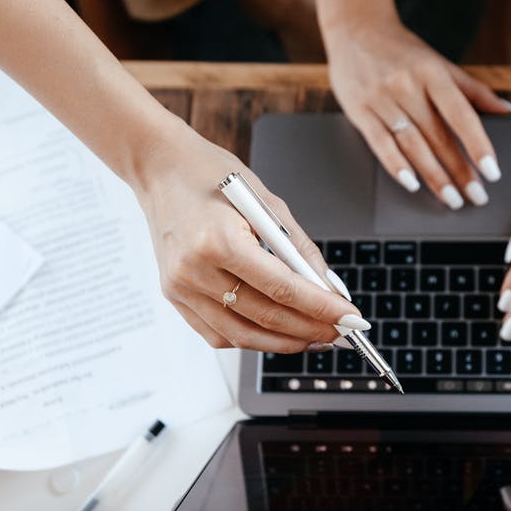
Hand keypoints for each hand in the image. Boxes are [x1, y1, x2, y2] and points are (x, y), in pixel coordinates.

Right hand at [133, 123, 366, 352]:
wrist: (160, 169)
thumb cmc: (211, 176)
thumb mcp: (266, 202)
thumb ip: (299, 249)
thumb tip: (328, 288)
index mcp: (218, 241)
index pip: (282, 289)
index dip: (321, 309)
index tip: (350, 318)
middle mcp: (194, 270)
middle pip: (264, 317)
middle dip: (310, 330)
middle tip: (341, 332)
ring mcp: (180, 288)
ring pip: (241, 335)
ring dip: (284, 342)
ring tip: (315, 338)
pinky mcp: (174, 297)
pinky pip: (217, 334)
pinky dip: (251, 339)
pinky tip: (277, 333)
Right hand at [324, 20, 510, 208]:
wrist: (356, 29)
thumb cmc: (404, 52)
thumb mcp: (441, 65)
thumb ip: (475, 92)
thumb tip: (510, 113)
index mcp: (432, 73)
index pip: (461, 115)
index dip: (478, 145)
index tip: (492, 172)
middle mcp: (407, 86)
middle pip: (438, 136)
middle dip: (459, 171)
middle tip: (476, 197)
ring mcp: (382, 98)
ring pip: (412, 145)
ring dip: (433, 176)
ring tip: (451, 198)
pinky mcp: (359, 110)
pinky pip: (380, 143)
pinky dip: (396, 165)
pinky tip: (411, 184)